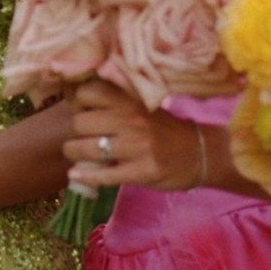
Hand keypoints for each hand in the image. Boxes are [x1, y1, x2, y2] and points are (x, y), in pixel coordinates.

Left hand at [62, 79, 205, 191]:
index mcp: (129, 99)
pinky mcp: (141, 172)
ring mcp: (136, 147)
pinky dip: (85, 176)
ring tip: (76, 154)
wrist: (199, 153)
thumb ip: (112, 100)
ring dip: (74, 153)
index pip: (86, 92)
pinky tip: (75, 175)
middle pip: (79, 123)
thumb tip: (71, 97)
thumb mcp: (140, 105)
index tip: (81, 111)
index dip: (77, 103)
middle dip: (74, 132)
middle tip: (81, 137)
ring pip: (87, 149)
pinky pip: (104, 175)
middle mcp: (131, 120)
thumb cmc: (163, 128)